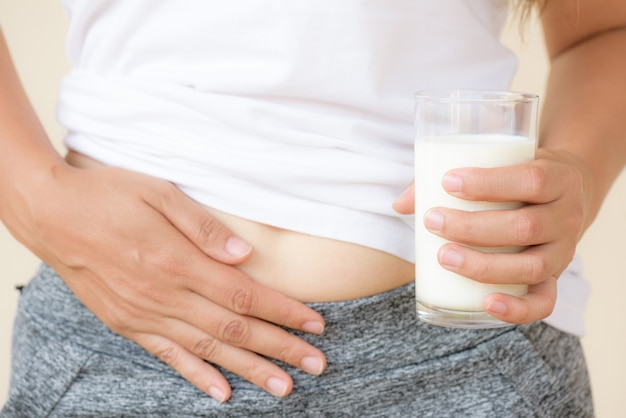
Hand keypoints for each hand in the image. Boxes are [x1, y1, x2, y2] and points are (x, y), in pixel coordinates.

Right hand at [4, 162, 325, 401]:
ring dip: (249, 370)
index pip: (245, 296)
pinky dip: (197, 376)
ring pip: (208, 350)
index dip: (284, 312)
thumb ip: (203, 227)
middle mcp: (164, 295)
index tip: (316, 324)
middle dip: (280, 347)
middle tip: (317, 364)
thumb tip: (244, 254)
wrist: (51, 214)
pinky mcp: (128, 324)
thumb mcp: (159, 193)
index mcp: (177, 261)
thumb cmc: (108, 196)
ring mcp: (145, 314)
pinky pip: (168, 357)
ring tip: (283, 387)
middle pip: (235, 330)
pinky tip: (222, 393)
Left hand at [393, 148, 589, 323]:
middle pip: (526, 227)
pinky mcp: (555, 279)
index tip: (446, 182)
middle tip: (433, 221)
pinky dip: (517, 309)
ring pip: (531, 267)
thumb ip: (450, 179)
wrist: (566, 193)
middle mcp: (568, 217)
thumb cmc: (517, 177)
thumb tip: (400, 205)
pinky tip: (486, 304)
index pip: (531, 180)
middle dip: (473, 227)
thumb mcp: (498, 164)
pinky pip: (544, 303)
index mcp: (559, 178)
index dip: (489, 183)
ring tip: (444, 257)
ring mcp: (564, 252)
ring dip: (484, 266)